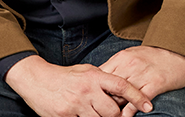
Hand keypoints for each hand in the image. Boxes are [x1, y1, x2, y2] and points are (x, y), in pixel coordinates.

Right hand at [5, 55, 151, 116]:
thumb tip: (122, 89)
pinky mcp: (65, 115)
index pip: (121, 86)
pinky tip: (82, 115)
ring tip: (94, 112)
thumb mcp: (84, 71)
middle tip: (112, 113)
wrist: (36, 79)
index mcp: (93, 76)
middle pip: (113, 111)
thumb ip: (102, 79)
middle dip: (116, 115)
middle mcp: (86, 90)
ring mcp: (75, 104)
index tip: (148, 105)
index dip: (137, 96)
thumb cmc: (63, 76)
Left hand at [98, 46, 184, 116]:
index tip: (95, 97)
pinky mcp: (156, 84)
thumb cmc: (153, 55)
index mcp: (121, 57)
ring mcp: (142, 74)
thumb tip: (101, 77)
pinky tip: (127, 116)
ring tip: (112, 115)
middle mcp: (130, 65)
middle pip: (109, 87)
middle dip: (105, 99)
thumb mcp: (130, 55)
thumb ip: (116, 65)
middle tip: (102, 109)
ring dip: (116, 108)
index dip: (97, 88)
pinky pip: (138, 101)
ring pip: (122, 96)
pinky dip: (131, 111)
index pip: (101, 75)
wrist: (177, 51)